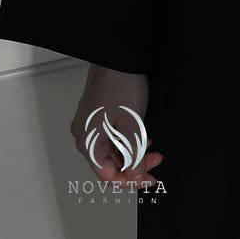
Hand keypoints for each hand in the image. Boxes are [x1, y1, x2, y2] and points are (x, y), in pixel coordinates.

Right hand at [70, 64, 163, 187]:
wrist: (118, 57)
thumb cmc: (120, 85)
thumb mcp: (132, 127)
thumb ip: (134, 156)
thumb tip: (136, 175)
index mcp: (88, 142)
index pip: (107, 175)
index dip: (130, 181)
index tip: (149, 179)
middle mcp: (85, 135)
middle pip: (109, 163)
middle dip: (134, 165)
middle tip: (155, 162)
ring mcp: (90, 123)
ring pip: (112, 149)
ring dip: (133, 152)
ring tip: (152, 148)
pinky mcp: (97, 113)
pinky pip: (111, 135)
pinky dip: (127, 140)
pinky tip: (141, 136)